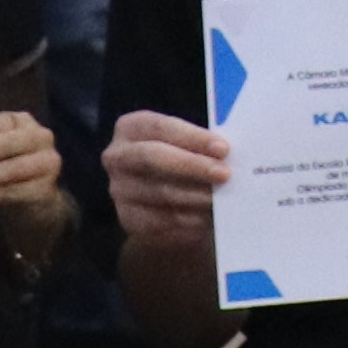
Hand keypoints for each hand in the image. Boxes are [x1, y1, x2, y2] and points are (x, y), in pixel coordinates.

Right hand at [104, 107, 231, 249]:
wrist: (162, 198)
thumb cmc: (181, 159)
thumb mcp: (186, 143)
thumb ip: (202, 144)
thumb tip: (228, 152)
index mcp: (131, 127)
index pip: (160, 127)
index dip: (192, 137)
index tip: (223, 148)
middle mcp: (118, 157)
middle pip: (153, 157)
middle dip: (192, 166)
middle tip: (225, 174)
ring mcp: (120, 190)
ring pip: (160, 192)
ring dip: (196, 195)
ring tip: (224, 197)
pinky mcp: (129, 219)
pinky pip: (161, 220)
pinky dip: (189, 219)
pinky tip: (208, 217)